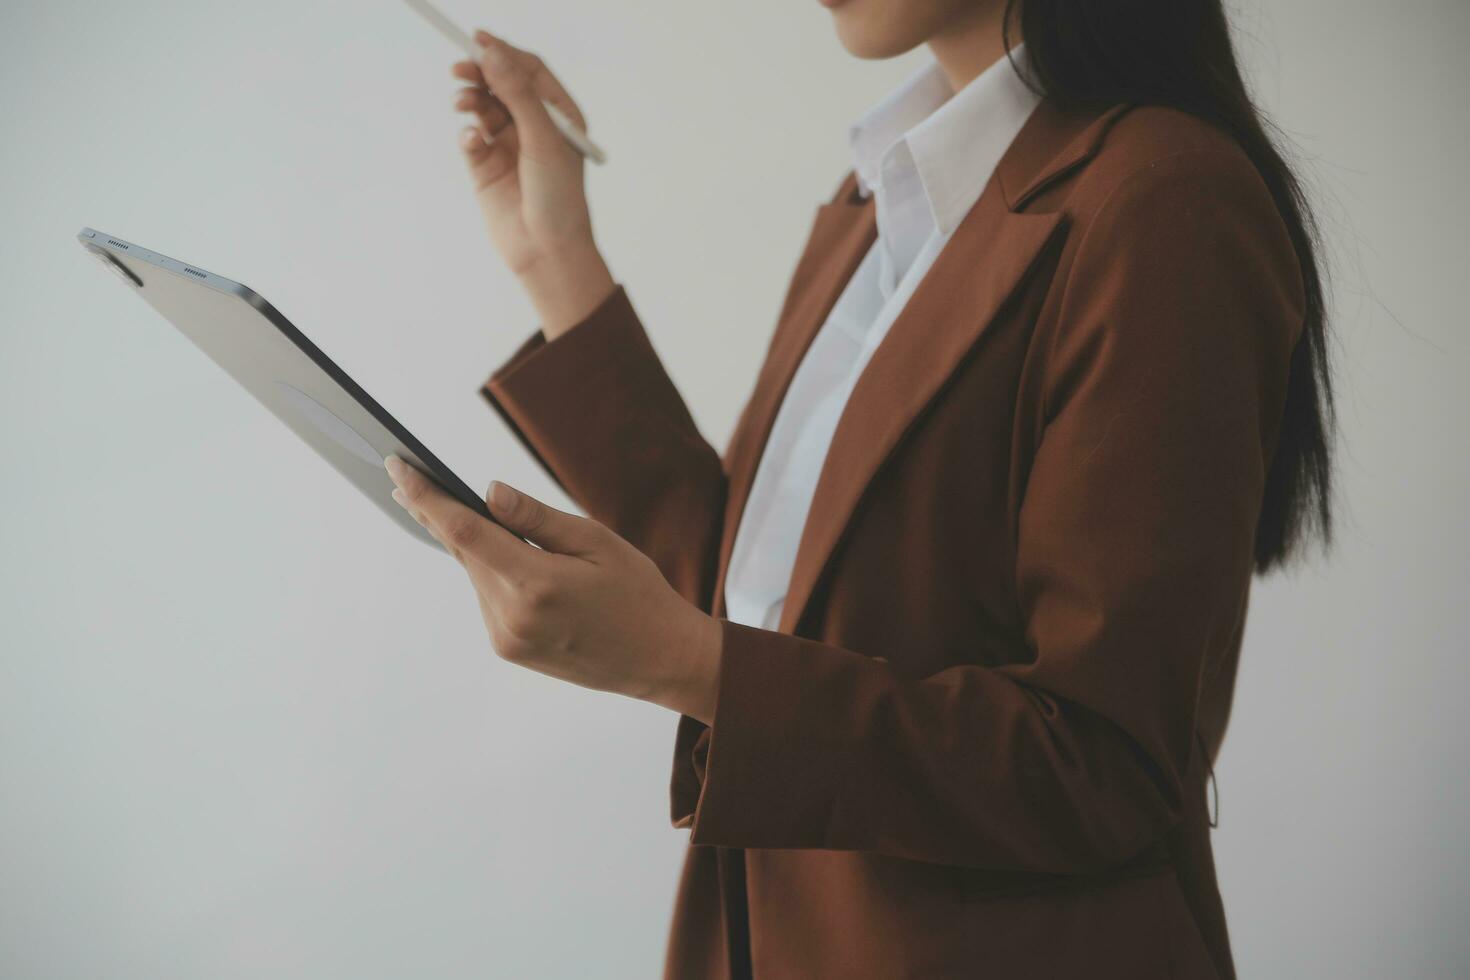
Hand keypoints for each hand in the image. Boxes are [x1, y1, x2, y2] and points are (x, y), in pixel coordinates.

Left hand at [384, 457, 722, 723]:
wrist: (660, 660)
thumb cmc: (639, 594)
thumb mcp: (597, 542)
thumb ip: (537, 518)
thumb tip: (486, 492)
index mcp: (535, 583)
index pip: (463, 530)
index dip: (426, 496)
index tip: (398, 467)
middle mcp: (511, 615)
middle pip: (462, 550)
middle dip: (435, 512)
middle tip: (407, 475)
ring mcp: (506, 637)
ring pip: (474, 573)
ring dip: (469, 542)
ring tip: (451, 506)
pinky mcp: (508, 648)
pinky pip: (487, 596)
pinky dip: (488, 569)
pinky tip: (495, 550)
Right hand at [451, 30, 615, 338]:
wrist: (546, 251)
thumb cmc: (559, 196)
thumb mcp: (542, 138)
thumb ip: (517, 94)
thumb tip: (493, 53)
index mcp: (558, 116)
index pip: (528, 71)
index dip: (504, 53)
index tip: (479, 40)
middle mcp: (533, 127)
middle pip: (501, 85)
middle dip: (480, 73)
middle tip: (459, 66)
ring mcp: (508, 146)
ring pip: (482, 108)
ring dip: (471, 99)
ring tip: (462, 102)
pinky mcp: (486, 168)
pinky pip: (470, 139)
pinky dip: (467, 134)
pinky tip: (471, 141)